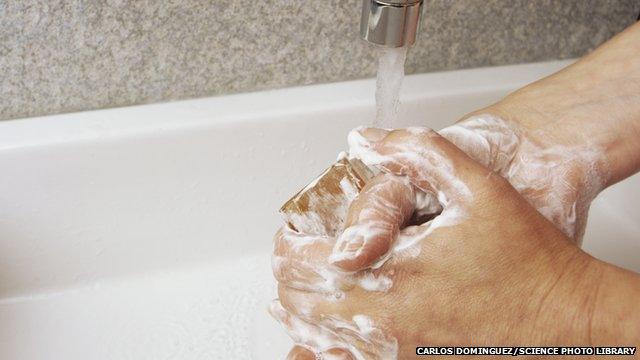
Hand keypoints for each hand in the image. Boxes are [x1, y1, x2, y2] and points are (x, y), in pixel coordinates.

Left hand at [272, 128, 628, 357]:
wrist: (567, 317)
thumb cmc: (528, 259)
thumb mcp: (477, 187)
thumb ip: (417, 153)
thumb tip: (367, 139)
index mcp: (388, 277)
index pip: (301, 263)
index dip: (290, 241)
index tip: (295, 231)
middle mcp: (384, 323)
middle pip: (299, 303)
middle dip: (290, 274)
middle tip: (297, 254)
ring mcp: (395, 354)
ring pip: (314, 339)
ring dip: (300, 309)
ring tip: (300, 288)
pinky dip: (322, 345)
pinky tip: (320, 336)